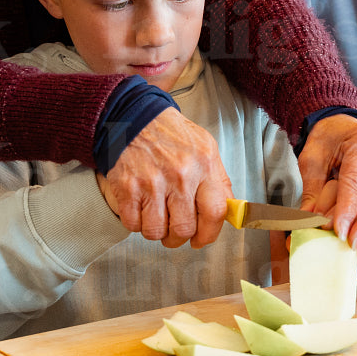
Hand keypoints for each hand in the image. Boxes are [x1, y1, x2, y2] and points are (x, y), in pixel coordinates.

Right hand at [104, 107, 233, 247]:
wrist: (134, 116)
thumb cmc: (170, 134)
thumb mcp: (206, 148)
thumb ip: (219, 181)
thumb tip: (228, 212)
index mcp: (204, 165)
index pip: (215, 212)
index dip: (209, 234)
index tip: (201, 239)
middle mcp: (180, 175)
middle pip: (184, 228)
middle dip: (179, 237)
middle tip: (175, 230)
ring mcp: (152, 182)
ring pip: (156, 231)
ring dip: (156, 231)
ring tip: (157, 216)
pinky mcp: (127, 187)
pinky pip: (133, 224)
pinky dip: (136, 223)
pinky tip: (141, 208)